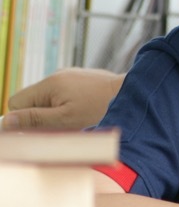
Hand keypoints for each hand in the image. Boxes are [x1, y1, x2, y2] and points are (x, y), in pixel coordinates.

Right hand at [3, 68, 123, 129]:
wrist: (136, 95)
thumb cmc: (101, 109)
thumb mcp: (65, 120)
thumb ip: (34, 120)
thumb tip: (7, 121)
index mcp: (49, 84)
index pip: (15, 103)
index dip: (23, 120)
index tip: (39, 130)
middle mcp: (58, 76)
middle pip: (32, 101)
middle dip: (41, 118)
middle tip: (61, 127)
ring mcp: (72, 76)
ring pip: (49, 100)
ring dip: (56, 113)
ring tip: (78, 120)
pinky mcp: (84, 80)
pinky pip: (66, 95)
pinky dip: (70, 106)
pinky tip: (87, 112)